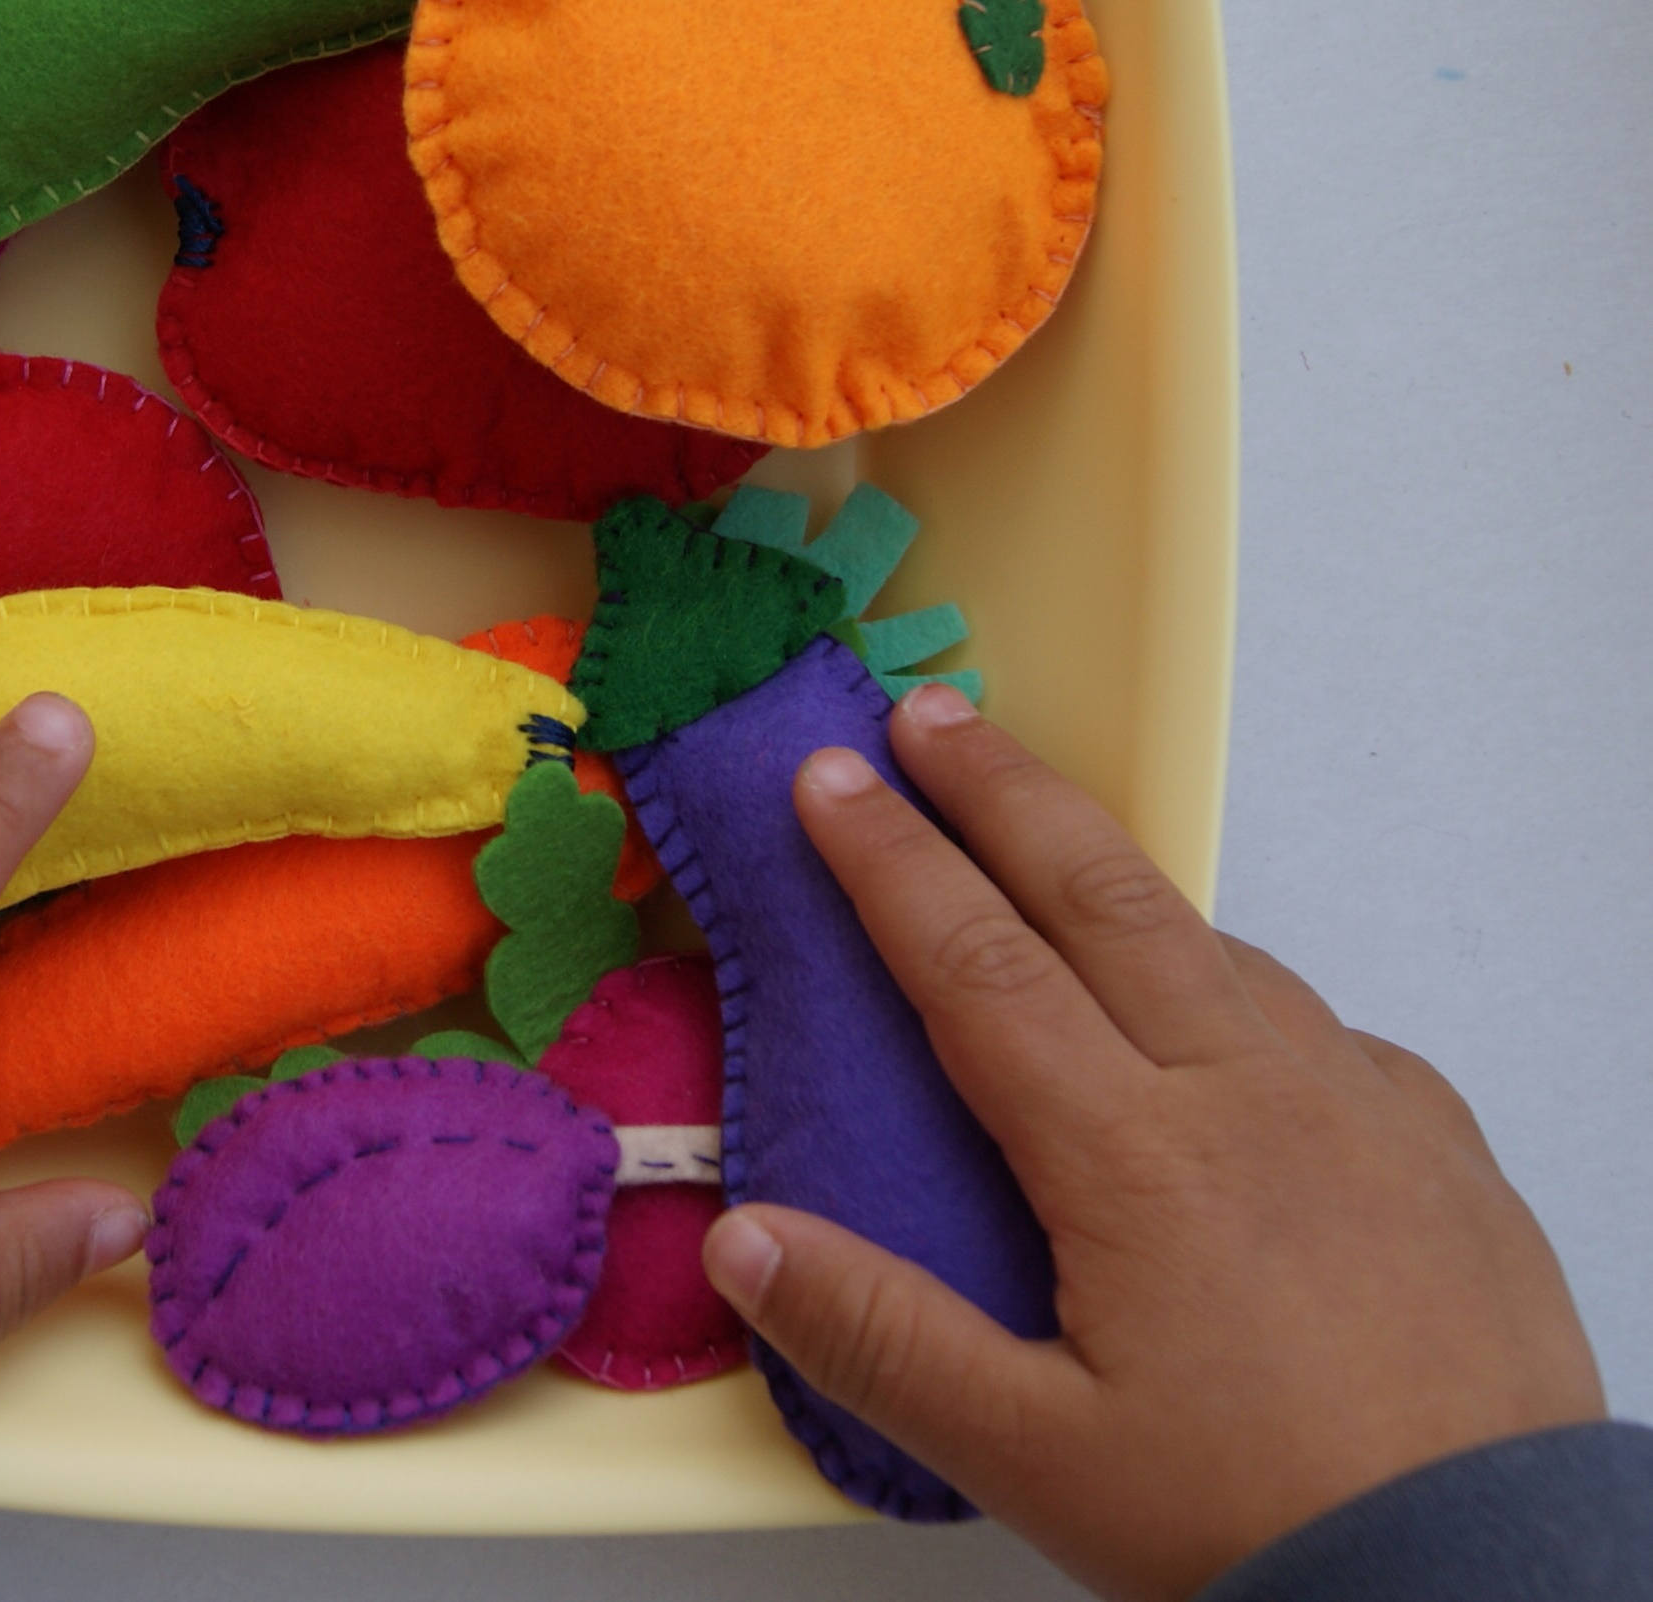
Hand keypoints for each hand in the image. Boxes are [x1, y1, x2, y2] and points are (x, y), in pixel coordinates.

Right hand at [701, 684, 1603, 1601]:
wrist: (1490, 1582)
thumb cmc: (1258, 1519)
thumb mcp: (1032, 1457)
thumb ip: (877, 1337)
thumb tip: (740, 1241)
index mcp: (1132, 1153)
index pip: (978, 960)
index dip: (890, 858)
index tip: (829, 775)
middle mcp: (1245, 1092)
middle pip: (1101, 893)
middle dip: (1002, 789)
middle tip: (933, 714)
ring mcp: (1355, 1106)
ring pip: (1215, 946)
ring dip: (1117, 879)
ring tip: (1054, 853)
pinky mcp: (1437, 1148)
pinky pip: (1320, 1027)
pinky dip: (1242, 989)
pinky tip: (1225, 1021)